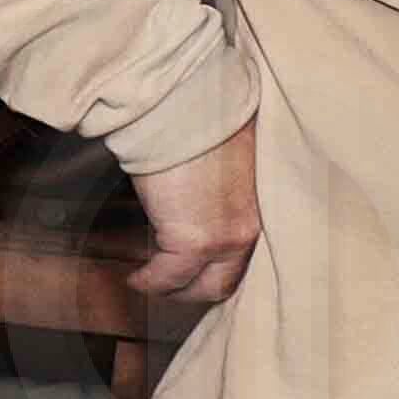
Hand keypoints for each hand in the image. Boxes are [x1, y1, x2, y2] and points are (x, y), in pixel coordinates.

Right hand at [128, 121, 259, 309]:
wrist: (185, 108)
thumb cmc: (200, 119)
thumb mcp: (224, 156)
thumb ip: (222, 182)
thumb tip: (201, 191)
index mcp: (262, 206)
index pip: (247, 255)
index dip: (217, 266)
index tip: (195, 269)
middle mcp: (250, 228)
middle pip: (227, 281)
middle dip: (195, 289)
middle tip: (171, 285)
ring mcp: (225, 239)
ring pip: (202, 288)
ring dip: (174, 290)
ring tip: (151, 282)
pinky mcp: (192, 242)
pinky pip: (166, 277)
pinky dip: (149, 281)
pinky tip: (136, 277)